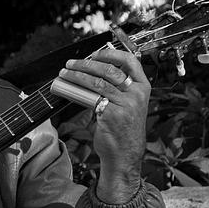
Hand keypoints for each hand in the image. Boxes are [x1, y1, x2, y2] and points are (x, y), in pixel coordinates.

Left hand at [58, 48, 150, 202]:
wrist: (124, 154)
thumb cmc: (123, 131)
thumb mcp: (127, 105)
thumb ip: (116, 89)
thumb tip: (91, 75)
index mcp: (143, 88)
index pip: (131, 61)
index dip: (111, 53)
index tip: (95, 53)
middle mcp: (137, 94)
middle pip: (109, 69)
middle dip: (86, 63)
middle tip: (71, 63)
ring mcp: (126, 103)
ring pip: (98, 81)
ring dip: (77, 74)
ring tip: (65, 73)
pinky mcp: (112, 113)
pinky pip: (91, 97)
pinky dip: (77, 90)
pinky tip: (68, 89)